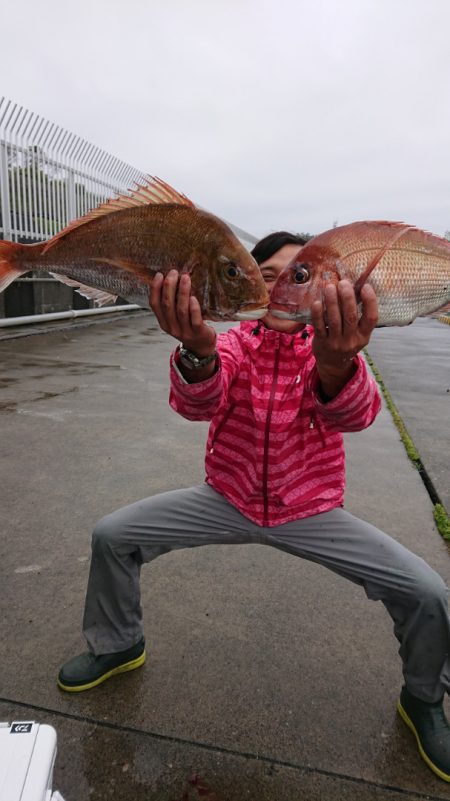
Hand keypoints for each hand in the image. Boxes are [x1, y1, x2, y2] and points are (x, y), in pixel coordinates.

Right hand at [150, 270, 216, 356]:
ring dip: (182, 292)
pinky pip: (195, 319)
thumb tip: (170, 280)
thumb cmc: (188, 327)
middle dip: (169, 286)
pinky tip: (194, 297)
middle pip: (167, 305)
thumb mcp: (175, 318)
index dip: (155, 289)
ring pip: (181, 310)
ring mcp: (185, 331)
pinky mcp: (198, 332)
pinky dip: (194, 307)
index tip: (159, 275)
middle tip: (174, 273)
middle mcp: (172, 327)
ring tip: (185, 278)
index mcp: (163, 322)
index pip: (154, 305)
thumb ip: (172, 304)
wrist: (201, 346)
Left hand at [311, 280, 377, 397]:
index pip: (371, 318)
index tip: (366, 286)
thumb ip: (358, 315)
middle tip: (343, 283)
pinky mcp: (322, 343)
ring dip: (332, 301)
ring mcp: (336, 343)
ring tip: (329, 287)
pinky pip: (319, 326)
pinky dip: (318, 314)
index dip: (370, 302)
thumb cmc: (346, 341)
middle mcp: (351, 340)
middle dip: (347, 297)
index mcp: (364, 336)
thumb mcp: (358, 333)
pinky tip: (317, 302)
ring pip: (334, 319)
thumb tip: (354, 287)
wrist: (333, 364)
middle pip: (351, 316)